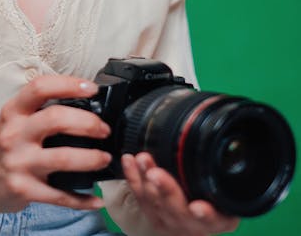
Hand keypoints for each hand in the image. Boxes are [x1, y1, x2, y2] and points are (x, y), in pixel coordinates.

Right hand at [0, 75, 111, 211]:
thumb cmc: (9, 145)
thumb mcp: (17, 119)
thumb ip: (42, 109)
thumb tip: (86, 102)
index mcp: (14, 111)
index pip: (40, 88)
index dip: (68, 84)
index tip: (91, 88)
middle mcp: (15, 134)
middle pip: (55, 119)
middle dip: (87, 123)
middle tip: (104, 130)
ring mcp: (19, 163)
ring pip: (62, 157)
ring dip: (91, 158)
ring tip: (105, 158)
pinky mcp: (24, 189)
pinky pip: (59, 196)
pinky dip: (82, 199)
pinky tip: (96, 199)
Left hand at [122, 153, 239, 234]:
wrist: (191, 226)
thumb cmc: (214, 204)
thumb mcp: (229, 198)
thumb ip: (230, 179)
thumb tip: (238, 140)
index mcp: (218, 220)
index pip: (213, 220)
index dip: (206, 214)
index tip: (198, 207)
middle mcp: (192, 224)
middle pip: (177, 210)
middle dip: (166, 189)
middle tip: (156, 174)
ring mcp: (168, 220)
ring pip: (154, 201)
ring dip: (145, 178)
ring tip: (142, 159)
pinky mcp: (150, 212)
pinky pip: (138, 195)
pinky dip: (132, 177)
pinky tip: (129, 161)